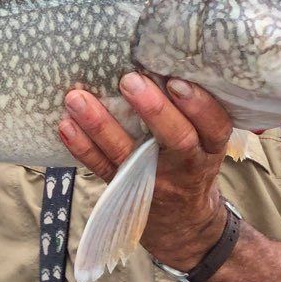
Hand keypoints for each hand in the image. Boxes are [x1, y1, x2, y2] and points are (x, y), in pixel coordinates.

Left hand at [59, 74, 231, 269]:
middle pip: (177, 140)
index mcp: (211, 147)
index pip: (215, 126)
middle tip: (129, 80)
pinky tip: (65, 125)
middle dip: (154, 110)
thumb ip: (190, 111)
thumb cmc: (192, 164)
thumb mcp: (206, 142)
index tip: (177, 82)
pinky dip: (82, 148)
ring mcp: (153, 180)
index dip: (199, 106)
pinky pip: (102, 168)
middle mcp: (186, 164)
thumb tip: (158, 56)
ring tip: (77, 98)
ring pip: (129, 154)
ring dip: (101, 125)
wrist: (184, 225)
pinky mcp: (124, 190)